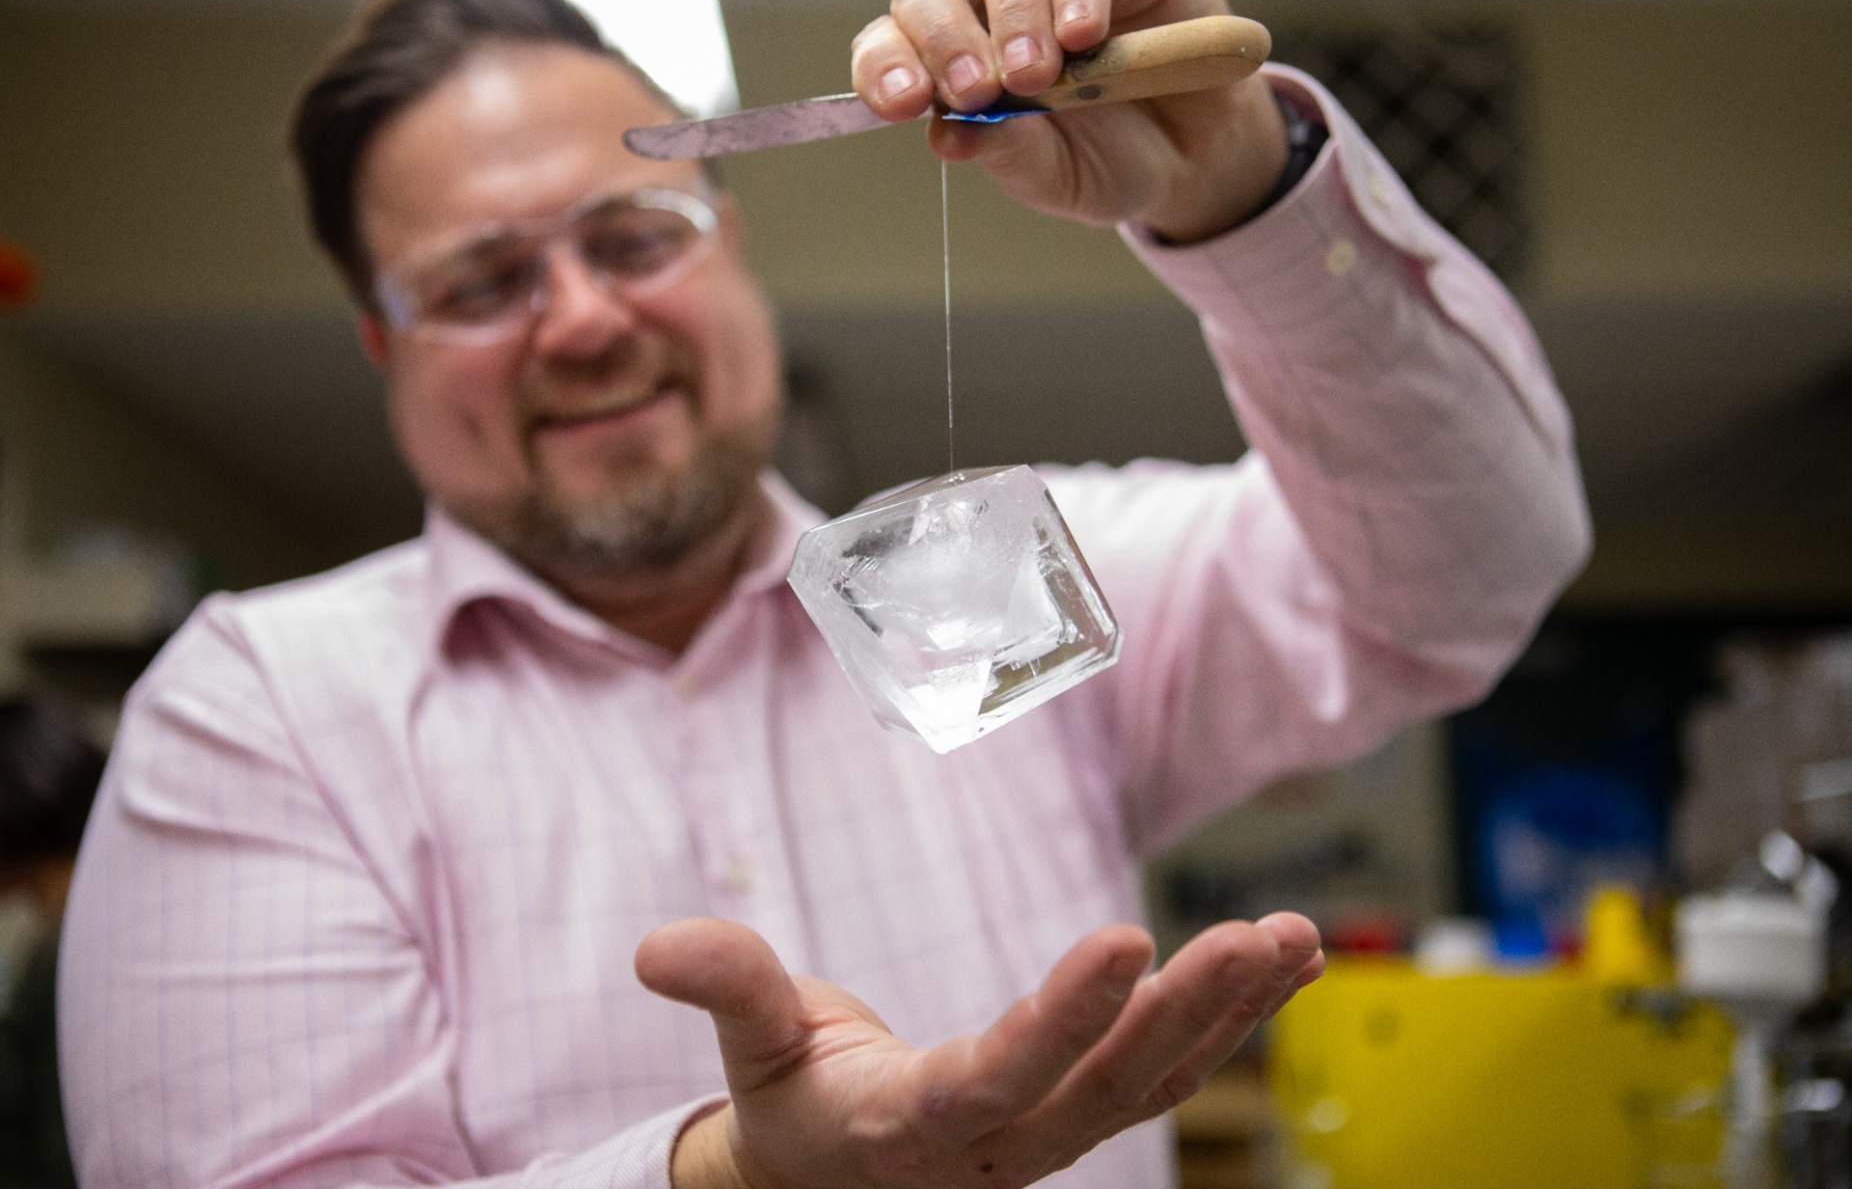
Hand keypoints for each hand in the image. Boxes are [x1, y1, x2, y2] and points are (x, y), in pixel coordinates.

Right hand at [636, 913, 1322, 1188]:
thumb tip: (655, 946)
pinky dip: (1228, 1021)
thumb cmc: (789, 1109)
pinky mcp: (1079, 1113)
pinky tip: (1281, 964)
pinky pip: (1165, 1073)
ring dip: (1230, 1013)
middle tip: (1254, 934)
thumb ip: (727, 987)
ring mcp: (1052, 1137)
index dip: (1062, 1018)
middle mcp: (1000, 1143)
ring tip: (1293, 937)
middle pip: (1110, 1090)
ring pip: (1156, 1086)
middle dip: (1188, 1013)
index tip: (1125, 937)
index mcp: (915, 1125)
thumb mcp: (750, 1053)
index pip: (998, 1076)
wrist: (830, 1184)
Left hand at [849, 0, 1289, 241]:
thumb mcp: (1053, 177)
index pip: (890, 44)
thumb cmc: (1106, 158)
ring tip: (1039, 73)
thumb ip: (1006, 154)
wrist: (1194, 153)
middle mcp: (983, 3)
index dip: (886, 66)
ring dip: (1014, 14)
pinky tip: (1085, 33)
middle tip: (979, 91)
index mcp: (948, 61)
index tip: (908, 102)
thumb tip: (947, 136)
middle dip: (948, 39)